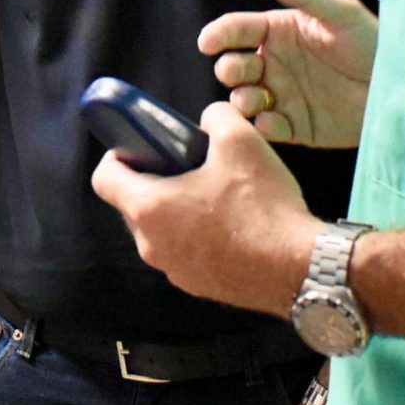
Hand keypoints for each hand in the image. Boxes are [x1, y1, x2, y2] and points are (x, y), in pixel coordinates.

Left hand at [93, 101, 322, 314]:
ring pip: (159, 231)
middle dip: (152, 181)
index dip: (119, 156)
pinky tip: (231, 225)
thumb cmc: (264, 206)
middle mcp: (151, 245)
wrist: (301, 268)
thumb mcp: (240, 141)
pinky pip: (183, 253)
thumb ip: (215, 117)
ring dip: (175, 210)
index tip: (145, 148)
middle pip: (131, 204)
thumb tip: (208, 120)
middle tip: (187, 165)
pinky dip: (195, 237)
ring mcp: (173, 271)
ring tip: (215, 194)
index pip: (104, 179)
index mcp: (149, 208)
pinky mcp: (198, 287)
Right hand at [198, 0, 379, 148]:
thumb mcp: (339, 13)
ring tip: (256, 98)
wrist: (400, 88)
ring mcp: (282, 96)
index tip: (208, 42)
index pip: (237, 30)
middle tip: (239, 71)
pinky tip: (273, 123)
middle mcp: (274, 64)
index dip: (219, 34)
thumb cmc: (372, 42)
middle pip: (233, 66)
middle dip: (228, 69)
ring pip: (244, 100)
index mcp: (278, 32)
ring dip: (241, 100)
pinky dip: (264, 129)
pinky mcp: (296, 127)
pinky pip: (269, 131)